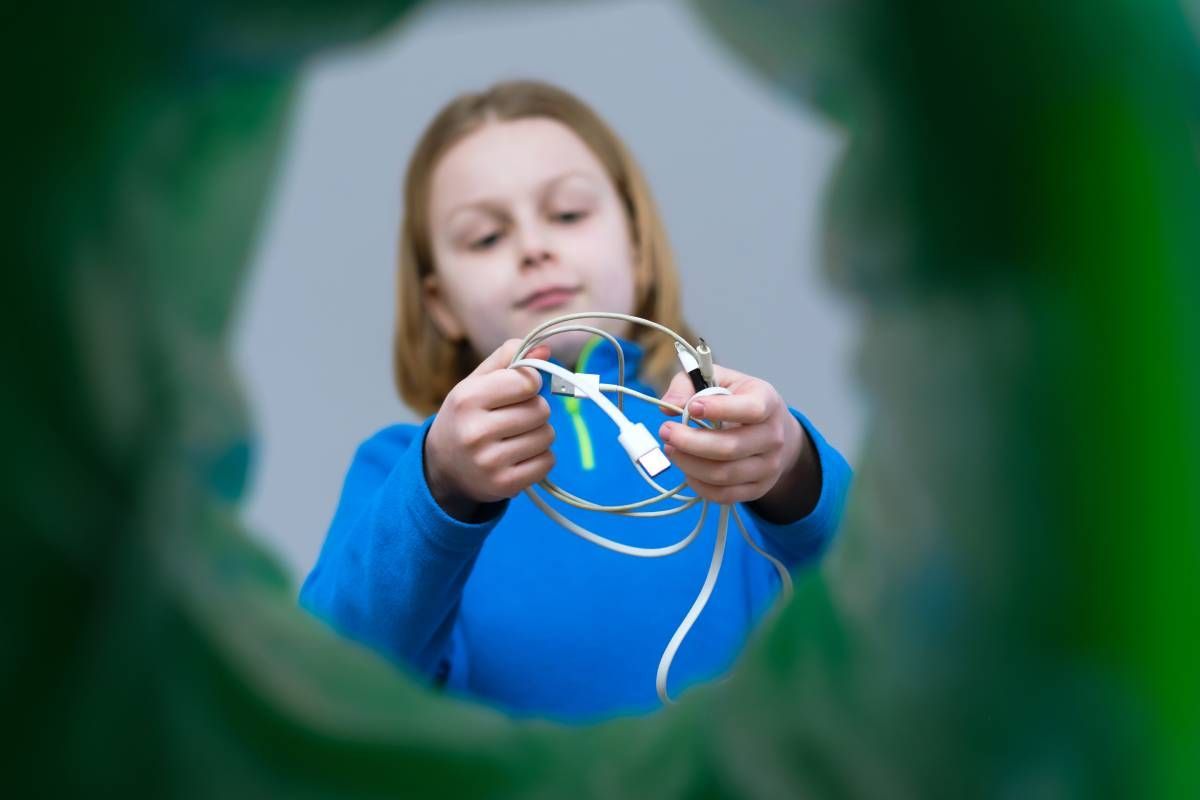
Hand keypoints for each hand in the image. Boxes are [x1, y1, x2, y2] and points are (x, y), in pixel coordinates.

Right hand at [425, 339, 555, 519]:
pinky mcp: (504, 485)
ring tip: (516, 436)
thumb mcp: (475, 383)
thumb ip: (508, 359)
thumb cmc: (465, 417)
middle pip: (540, 410)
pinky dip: (541, 457)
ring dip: (540, 433)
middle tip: (516, 417)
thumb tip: (544, 349)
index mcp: (467, 399)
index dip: (530, 383)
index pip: (527, 382)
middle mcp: (475, 431)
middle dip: (535, 409)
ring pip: (547, 436)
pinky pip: (547, 462)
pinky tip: (520, 456)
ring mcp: (489, 462)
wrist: (442, 467)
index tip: (520, 389)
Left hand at [657, 364, 817, 518]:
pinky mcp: (758, 488)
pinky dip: (698, 484)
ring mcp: (768, 466)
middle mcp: (773, 436)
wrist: (772, 431)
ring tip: (671, 449)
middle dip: (690, 442)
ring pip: (723, 474)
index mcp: (767, 402)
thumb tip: (669, 404)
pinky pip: (723, 494)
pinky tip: (687, 468)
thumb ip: (690, 385)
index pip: (750, 409)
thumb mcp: (719, 380)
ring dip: (689, 464)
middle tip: (666, 432)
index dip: (719, 409)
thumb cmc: (739, 401)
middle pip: (730, 448)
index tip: (692, 408)